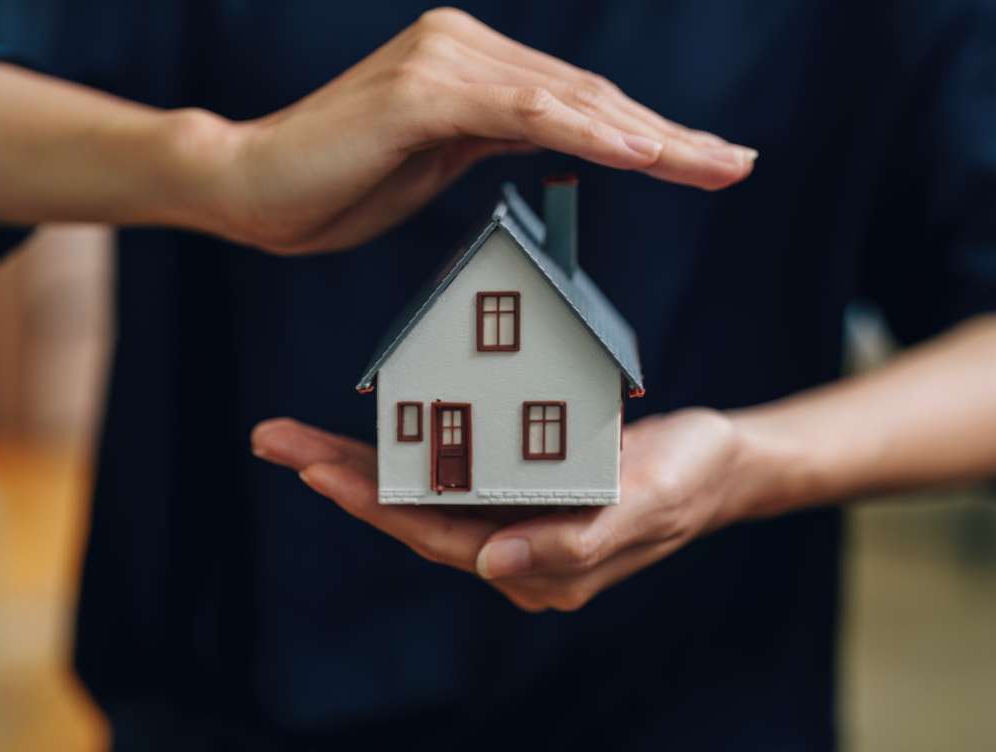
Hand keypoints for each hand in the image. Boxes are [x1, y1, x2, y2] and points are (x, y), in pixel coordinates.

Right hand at [207, 8, 756, 254]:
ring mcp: (445, 59)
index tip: (711, 160)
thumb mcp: (436, 163)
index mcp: (472, 66)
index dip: (650, 133)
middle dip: (672, 135)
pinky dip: (586, 132)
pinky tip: (642, 154)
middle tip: (739, 163)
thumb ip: (493, 140)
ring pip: (570, 101)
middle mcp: (465, 45)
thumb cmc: (336, 184)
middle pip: (590, 97)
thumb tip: (555, 142)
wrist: (248, 188)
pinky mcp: (424, 88)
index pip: (579, 104)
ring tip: (715, 164)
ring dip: (650, 135)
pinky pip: (524, 112)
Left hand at [251, 408, 791, 611]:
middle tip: (273, 440)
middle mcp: (513, 551)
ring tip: (292, 436)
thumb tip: (490, 565)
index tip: (314, 470)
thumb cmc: (690, 481)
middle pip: (410, 515)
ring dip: (357, 463)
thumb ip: (575, 545)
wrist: (722, 464)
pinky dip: (404, 449)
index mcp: (538, 568)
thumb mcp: (646, 504)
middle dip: (340, 478)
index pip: (436, 537)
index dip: (374, 503)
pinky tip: (370, 426)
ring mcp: (513, 521)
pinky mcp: (519, 489)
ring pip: (420, 493)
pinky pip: (449, 472)